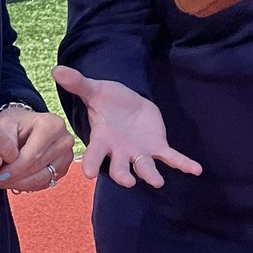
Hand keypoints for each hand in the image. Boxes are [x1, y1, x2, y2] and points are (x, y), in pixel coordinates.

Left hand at [0, 108, 73, 192]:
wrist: (28, 125)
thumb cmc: (17, 123)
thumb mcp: (6, 123)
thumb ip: (5, 140)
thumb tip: (4, 162)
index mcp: (52, 125)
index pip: (32, 155)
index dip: (13, 169)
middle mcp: (64, 141)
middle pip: (37, 168)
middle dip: (13, 178)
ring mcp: (67, 156)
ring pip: (41, 179)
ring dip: (19, 184)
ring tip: (1, 183)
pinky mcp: (63, 168)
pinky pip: (44, 183)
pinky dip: (27, 185)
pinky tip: (13, 182)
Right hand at [52, 65, 202, 188]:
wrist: (127, 103)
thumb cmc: (107, 100)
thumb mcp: (94, 89)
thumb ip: (78, 83)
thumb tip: (57, 69)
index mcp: (102, 140)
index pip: (94, 154)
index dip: (91, 164)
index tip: (88, 175)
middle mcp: (120, 152)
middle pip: (120, 169)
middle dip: (123, 175)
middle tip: (128, 182)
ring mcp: (139, 153)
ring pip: (145, 168)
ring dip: (151, 175)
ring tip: (158, 182)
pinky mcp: (157, 147)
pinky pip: (171, 158)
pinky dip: (183, 164)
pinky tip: (195, 170)